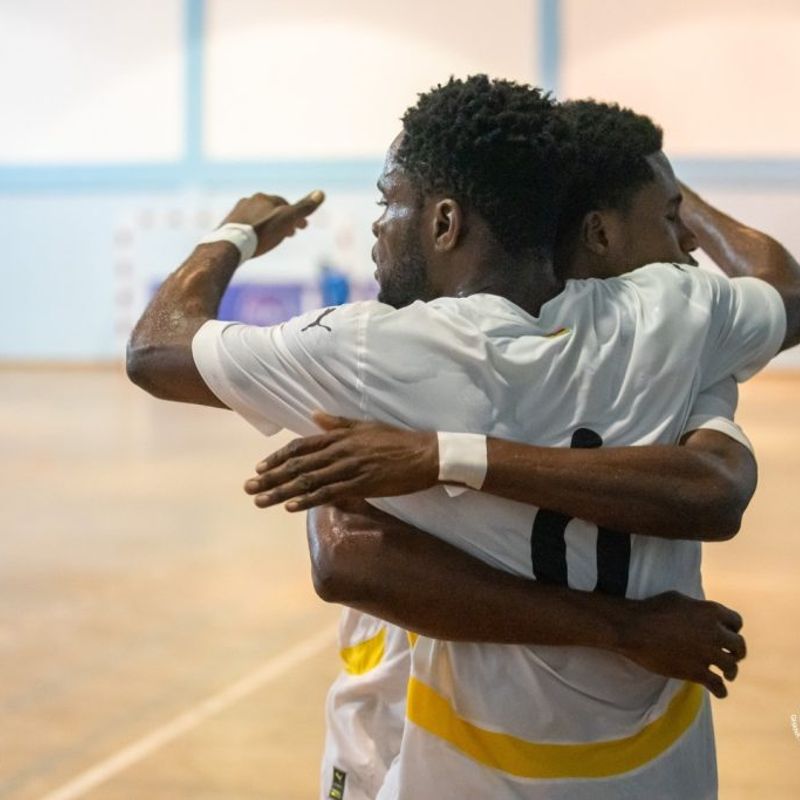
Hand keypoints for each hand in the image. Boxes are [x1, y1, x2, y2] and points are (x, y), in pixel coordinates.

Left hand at [220, 190, 324, 257]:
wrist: (232, 244)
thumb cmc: (262, 232)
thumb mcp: (287, 220)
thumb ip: (304, 207)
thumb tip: (321, 193)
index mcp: (265, 198)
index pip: (286, 205)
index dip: (297, 216)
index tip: (304, 228)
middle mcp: (249, 200)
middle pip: (271, 210)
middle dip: (283, 220)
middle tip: (291, 234)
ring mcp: (237, 211)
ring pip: (259, 217)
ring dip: (269, 225)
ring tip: (274, 238)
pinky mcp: (228, 224)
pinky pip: (246, 225)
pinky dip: (255, 230)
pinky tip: (255, 240)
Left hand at [244, 412, 438, 510]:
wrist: (424, 454)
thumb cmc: (396, 439)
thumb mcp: (365, 425)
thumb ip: (337, 423)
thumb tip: (313, 415)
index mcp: (339, 436)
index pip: (301, 447)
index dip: (278, 458)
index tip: (259, 468)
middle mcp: (340, 451)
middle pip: (298, 466)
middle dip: (271, 477)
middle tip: (249, 487)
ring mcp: (349, 468)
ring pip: (309, 481)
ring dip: (282, 492)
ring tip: (261, 500)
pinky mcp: (361, 484)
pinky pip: (330, 493)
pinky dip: (309, 500)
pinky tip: (291, 507)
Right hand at [619, 591, 745, 698]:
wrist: (634, 628)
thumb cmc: (652, 609)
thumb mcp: (679, 599)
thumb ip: (698, 608)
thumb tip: (702, 615)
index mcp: (711, 612)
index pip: (737, 622)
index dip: (733, 629)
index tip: (728, 634)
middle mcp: (715, 632)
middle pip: (739, 646)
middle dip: (736, 651)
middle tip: (731, 656)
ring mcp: (707, 654)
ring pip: (731, 666)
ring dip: (731, 671)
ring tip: (727, 675)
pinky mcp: (697, 672)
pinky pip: (718, 685)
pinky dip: (720, 690)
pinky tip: (719, 691)